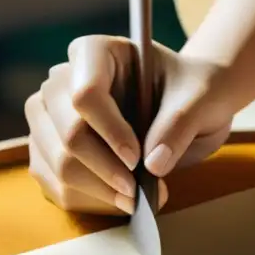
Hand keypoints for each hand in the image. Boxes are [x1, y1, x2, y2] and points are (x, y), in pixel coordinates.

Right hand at [25, 35, 233, 214]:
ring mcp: (51, 118)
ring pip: (55, 163)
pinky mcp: (51, 150)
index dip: (109, 131)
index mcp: (96, 53)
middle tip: (138, 191)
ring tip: (134, 200)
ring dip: (96, 190)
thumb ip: (179, 125)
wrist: (189, 106)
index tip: (137, 159)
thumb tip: (152, 165)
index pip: (85, 94)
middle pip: (66, 133)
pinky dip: (87, 200)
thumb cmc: (193, 92)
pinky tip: (119, 201)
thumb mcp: (202, 99)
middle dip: (103, 169)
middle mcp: (63, 82)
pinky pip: (55, 184)